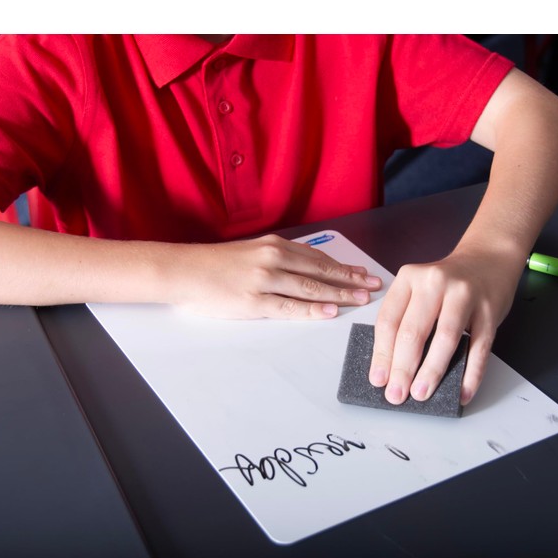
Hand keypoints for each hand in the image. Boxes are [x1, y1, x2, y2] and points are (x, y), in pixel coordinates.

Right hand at [176, 234, 382, 318]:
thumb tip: (305, 268)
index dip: (343, 267)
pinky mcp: (254, 301)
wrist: (183, 271)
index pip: (318, 258)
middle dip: (351, 279)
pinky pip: (289, 306)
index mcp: (274, 245)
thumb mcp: (251, 252)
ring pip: (311, 287)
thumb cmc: (214, 265)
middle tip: (373, 286)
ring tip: (361, 300)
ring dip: (339, 294)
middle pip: (321, 271)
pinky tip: (330, 311)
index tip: (363, 274)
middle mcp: (274, 258)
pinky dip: (312, 309)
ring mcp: (265, 279)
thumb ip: (278, 258)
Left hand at [368, 244, 524, 405]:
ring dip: (431, 372)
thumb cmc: (448, 282)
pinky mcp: (489, 311)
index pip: (389, 320)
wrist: (488, 259)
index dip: (382, 354)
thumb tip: (392, 367)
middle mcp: (435, 282)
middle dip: (402, 369)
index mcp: (410, 278)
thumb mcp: (419, 288)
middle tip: (396, 394)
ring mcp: (464, 295)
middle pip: (413, 331)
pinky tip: (462, 391)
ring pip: (444, 339)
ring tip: (421, 393)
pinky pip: (479, 348)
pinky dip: (471, 374)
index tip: (378, 379)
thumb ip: (406, 319)